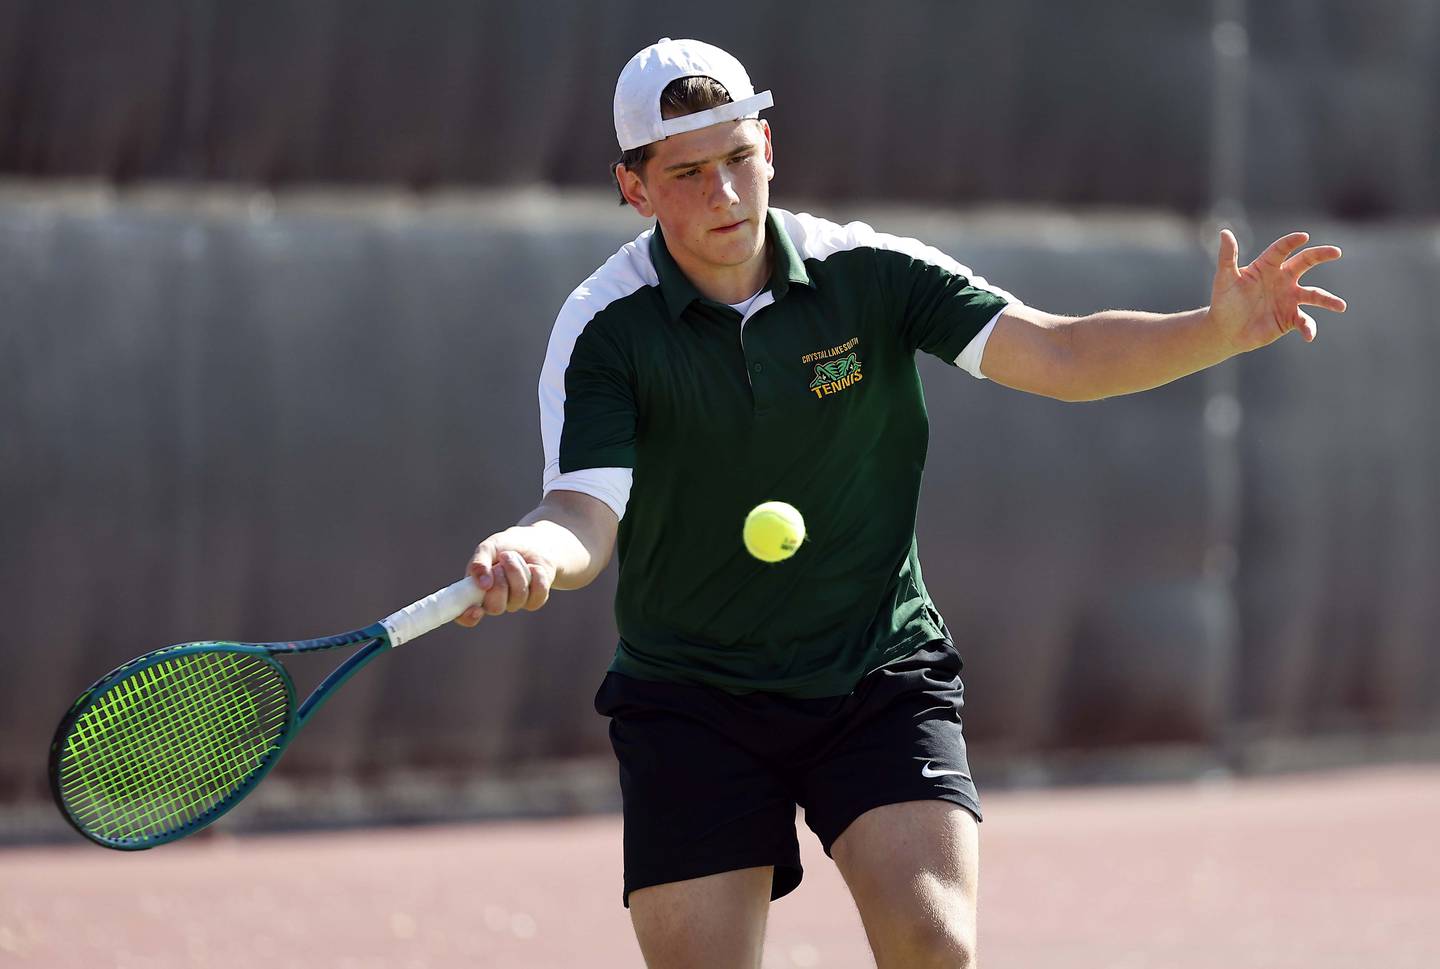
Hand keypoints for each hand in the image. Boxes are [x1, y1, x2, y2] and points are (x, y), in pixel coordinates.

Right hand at [454, 529, 557, 625]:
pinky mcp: (535, 600)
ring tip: (514, 557)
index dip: (468, 617)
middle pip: (495, 607)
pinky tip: (532, 566)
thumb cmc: (504, 546)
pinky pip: (537, 593)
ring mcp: (514, 603)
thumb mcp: (487, 548)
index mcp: (474, 592)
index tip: (476, 609)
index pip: (465, 616)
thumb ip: (479, 563)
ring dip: (517, 571)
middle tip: (500, 564)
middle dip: (500, 583)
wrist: (531, 542)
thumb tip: (481, 583)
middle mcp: (493, 602)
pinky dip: (535, 574)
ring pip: (518, 597)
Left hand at [1210, 229, 1346, 350]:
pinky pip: (1304, 321)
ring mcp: (1289, 299)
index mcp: (1267, 266)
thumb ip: (1227, 256)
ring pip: (1314, 295)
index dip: (1292, 242)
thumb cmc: (1224, 301)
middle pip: (1306, 262)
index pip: (1282, 249)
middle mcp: (1283, 279)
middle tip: (1336, 252)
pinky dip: (1309, 328)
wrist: (1225, 330)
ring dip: (1328, 300)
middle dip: (1321, 255)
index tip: (1303, 236)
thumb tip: (1224, 232)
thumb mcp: (1225, 278)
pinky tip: (1309, 335)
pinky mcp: (1290, 318)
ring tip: (1341, 306)